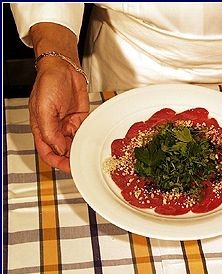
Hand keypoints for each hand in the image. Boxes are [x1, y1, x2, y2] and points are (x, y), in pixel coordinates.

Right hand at [29, 58, 88, 172]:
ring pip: (74, 144)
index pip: (48, 152)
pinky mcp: (79, 119)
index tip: (68, 167)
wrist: (64, 68)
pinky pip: (83, 133)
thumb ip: (50, 132)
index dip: (57, 162)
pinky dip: (86, 139)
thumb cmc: (49, 83)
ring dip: (79, 150)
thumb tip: (59, 149)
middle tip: (81, 163)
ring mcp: (68, 124)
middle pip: (62, 151)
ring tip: (87, 155)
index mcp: (42, 129)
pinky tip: (90, 142)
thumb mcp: (44, 109)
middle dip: (70, 159)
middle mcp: (55, 129)